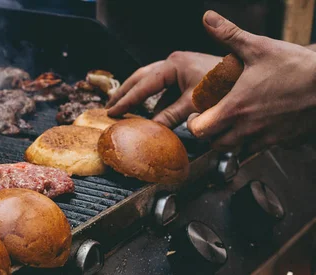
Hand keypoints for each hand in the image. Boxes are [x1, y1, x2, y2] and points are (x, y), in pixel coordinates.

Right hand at [106, 52, 220, 126]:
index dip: (126, 100)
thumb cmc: (225, 87)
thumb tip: (151, 128)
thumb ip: (171, 116)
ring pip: (149, 81)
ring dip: (135, 94)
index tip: (113, 112)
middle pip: (140, 77)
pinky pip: (161, 88)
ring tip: (121, 107)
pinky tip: (147, 111)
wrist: (249, 78)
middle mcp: (174, 62)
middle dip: (124, 92)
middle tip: (109, 107)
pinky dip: (151, 98)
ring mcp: (179, 67)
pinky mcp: (185, 76)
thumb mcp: (195, 103)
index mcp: (173, 65)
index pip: (142, 85)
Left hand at [187, 11, 315, 151]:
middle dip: (208, 133)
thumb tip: (208, 18)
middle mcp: (247, 128)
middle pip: (214, 144)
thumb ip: (229, 35)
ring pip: (235, 149)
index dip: (193, 124)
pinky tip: (255, 123)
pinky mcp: (280, 140)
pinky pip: (257, 148)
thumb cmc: (296, 66)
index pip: (199, 130)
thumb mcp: (259, 47)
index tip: (196, 113)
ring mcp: (264, 137)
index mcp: (235, 108)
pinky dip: (250, 140)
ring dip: (228, 139)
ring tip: (231, 121)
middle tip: (211, 118)